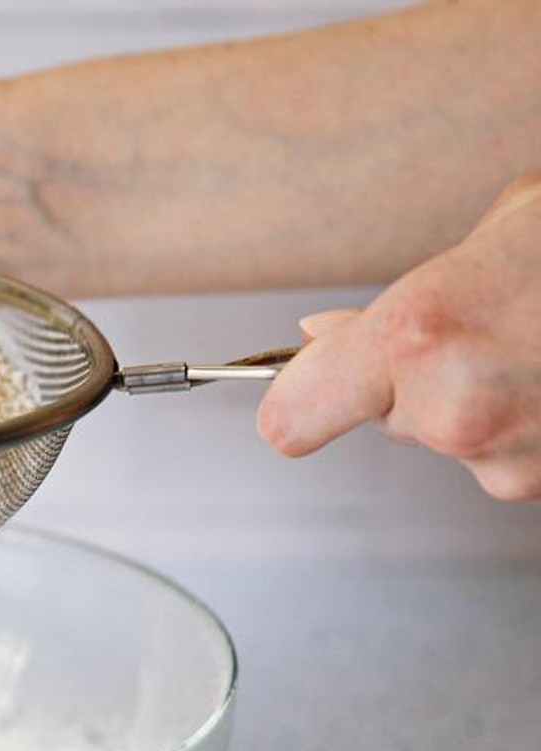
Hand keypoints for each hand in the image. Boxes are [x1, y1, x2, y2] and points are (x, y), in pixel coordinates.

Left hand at [258, 174, 540, 500]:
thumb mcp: (497, 235)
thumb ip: (393, 304)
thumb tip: (318, 341)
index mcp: (418, 338)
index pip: (289, 419)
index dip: (295, 400)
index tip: (302, 387)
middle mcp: (453, 412)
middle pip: (385, 420)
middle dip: (412, 381)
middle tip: (483, 325)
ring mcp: (508, 459)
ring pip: (453, 437)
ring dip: (478, 399)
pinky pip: (508, 454)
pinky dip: (529, 420)